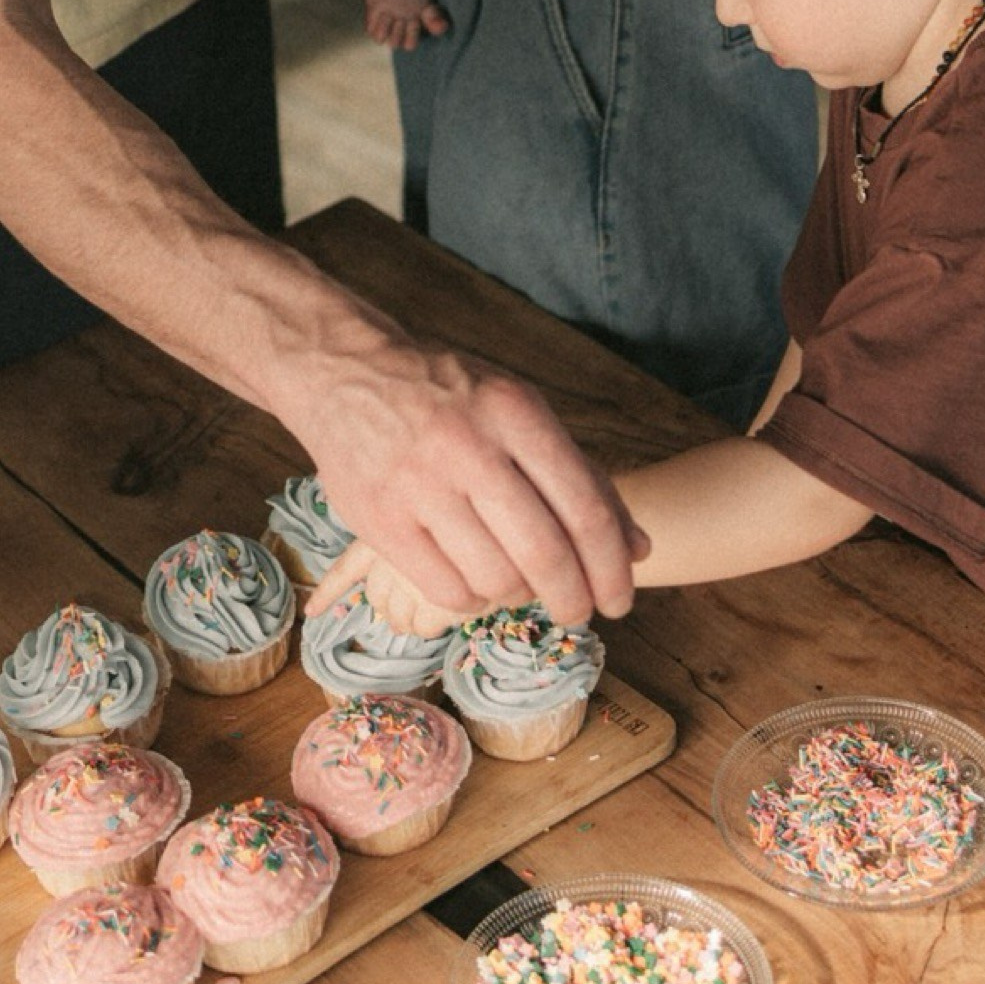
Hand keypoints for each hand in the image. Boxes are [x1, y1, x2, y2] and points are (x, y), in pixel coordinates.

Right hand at [296, 338, 646, 626]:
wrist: (344, 371)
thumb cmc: (448, 395)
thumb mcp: (518, 411)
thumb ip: (579, 475)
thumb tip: (640, 548)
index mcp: (513, 411)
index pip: (584, 508)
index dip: (612, 567)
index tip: (621, 600)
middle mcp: (468, 446)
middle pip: (545, 553)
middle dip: (574, 598)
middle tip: (578, 612)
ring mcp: (419, 484)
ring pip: (497, 578)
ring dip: (519, 596)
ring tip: (518, 583)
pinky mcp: (379, 519)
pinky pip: (446, 590)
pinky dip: (471, 598)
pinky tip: (473, 579)